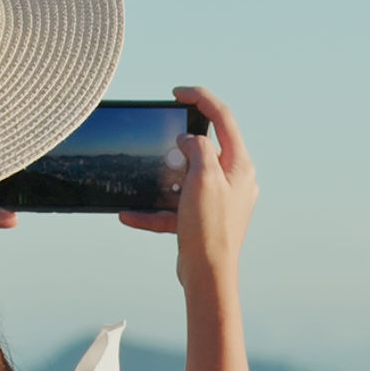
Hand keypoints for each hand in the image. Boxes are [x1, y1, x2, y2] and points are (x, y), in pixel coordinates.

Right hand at [117, 85, 253, 296]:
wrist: (208, 276)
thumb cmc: (210, 227)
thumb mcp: (203, 178)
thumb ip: (198, 150)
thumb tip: (189, 141)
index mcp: (239, 166)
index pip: (223, 119)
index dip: (201, 99)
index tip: (178, 93)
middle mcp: (234, 181)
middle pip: (207, 148)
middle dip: (181, 141)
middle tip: (162, 135)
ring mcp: (219, 202)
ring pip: (187, 179)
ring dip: (164, 178)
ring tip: (147, 176)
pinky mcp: (203, 221)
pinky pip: (175, 208)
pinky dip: (154, 210)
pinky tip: (129, 215)